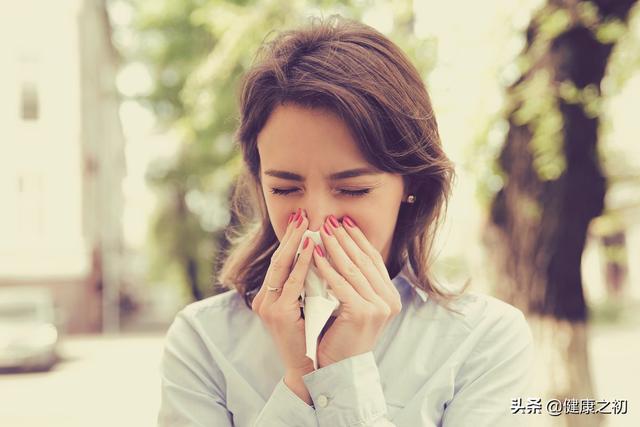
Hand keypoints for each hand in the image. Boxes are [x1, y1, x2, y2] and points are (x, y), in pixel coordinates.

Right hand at [252, 207, 315, 375]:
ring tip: (305, 224)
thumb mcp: (307, 307)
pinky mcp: (277, 314)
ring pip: (281, 266)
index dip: (290, 240)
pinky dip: (302, 264)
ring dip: (294, 243)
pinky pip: (292, 283)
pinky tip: (311, 249)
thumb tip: (323, 260)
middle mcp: (264, 299)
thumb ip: (309, 286)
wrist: (307, 371)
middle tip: (302, 214)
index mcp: (271, 297)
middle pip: (278, 259)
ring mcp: (268, 306)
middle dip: (290, 235)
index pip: (281, 262)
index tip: (301, 221)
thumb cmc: (312, 339)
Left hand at [313, 214, 401, 368]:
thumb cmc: (341, 337)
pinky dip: (326, 268)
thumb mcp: (353, 305)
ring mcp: (378, 307)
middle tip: (330, 220)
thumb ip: (355, 282)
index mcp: (389, 297)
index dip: (358, 239)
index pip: (372, 260)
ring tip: (321, 231)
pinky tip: (314, 255)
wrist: (338, 369)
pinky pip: (340, 284)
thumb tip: (343, 249)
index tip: (343, 222)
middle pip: (363, 260)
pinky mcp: (361, 312)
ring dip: (334, 247)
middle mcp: (389, 300)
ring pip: (352, 269)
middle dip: (345, 238)